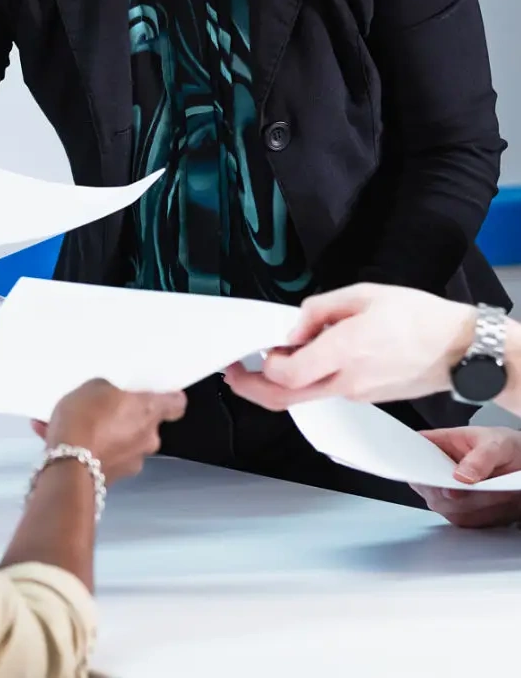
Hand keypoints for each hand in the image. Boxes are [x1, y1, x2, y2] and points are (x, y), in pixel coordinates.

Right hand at [33, 380, 186, 483]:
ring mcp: (132, 462)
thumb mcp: (93, 386)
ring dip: (107, 434)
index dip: (168, 396)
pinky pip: (106, 457)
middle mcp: (147, 439)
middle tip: (104, 406)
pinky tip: (68, 439)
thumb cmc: (85, 423)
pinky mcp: (113, 478)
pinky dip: (92, 449)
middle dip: (126, 416)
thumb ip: (108, 389)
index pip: (175, 404)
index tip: (161, 391)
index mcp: (149, 411)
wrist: (68, 465)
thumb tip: (108, 395)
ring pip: (124, 442)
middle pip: (145, 424)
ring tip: (78, 424)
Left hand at [223, 283, 476, 408]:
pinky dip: (308, 377)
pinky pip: (326, 390)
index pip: (288, 376)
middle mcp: (348, 381)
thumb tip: (293, 328)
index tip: (254, 351)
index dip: (263, 366)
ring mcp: (357, 394)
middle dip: (252, 388)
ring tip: (271, 356)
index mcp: (345, 351)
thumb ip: (319, 310)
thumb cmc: (419, 318)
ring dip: (280, 382)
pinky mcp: (365, 398)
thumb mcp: (363, 295)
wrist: (461, 350)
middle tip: (234, 373)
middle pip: (286, 399)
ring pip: (305, 397)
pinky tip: (308, 356)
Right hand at [411, 426, 520, 527]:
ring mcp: (447, 493)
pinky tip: (497, 502)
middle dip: (449, 491)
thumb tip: (460, 476)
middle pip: (425, 486)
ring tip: (496, 492)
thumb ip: (480, 458)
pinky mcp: (462, 511)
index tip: (431, 476)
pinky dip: (481, 516)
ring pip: (443, 507)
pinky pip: (463, 520)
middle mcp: (436, 470)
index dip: (413, 464)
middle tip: (472, 487)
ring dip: (472, 505)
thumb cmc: (506, 447)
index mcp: (437, 444)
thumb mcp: (496, 444)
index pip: (412, 452)